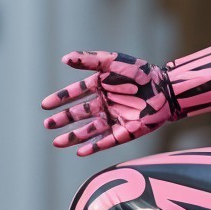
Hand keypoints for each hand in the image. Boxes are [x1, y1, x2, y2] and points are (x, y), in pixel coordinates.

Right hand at [41, 50, 176, 156]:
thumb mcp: (113, 62)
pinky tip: (79, 151)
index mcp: (100, 86)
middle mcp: (104, 104)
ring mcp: (114, 119)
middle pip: (78, 114)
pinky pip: (106, 141)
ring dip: (73, 136)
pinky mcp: (125, 132)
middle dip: (62, 120)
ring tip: (56, 142)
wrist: (166, 89)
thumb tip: (64, 58)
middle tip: (47, 124)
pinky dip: (93, 146)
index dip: (60, 99)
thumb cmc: (140, 72)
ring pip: (88, 130)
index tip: (45, 105)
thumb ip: (89, 60)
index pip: (75, 94)